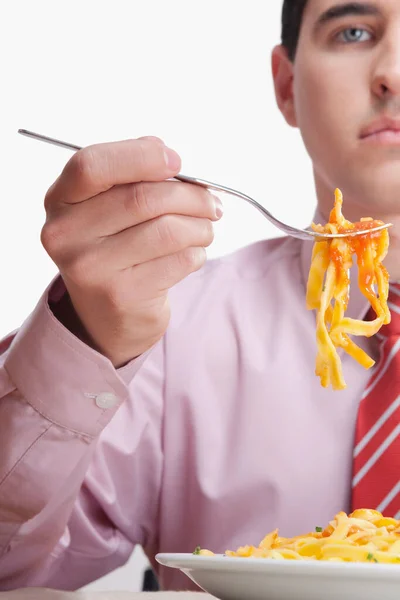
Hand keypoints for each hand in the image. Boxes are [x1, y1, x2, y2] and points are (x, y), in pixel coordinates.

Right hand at [41, 137, 222, 365]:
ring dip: (200, 226)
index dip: (141, 157)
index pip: (92, 165)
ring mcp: (91, 269)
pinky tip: (191, 254)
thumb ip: (130, 175)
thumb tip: (167, 154)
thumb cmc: (115, 248)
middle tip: (211, 203)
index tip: (176, 162)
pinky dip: (197, 253)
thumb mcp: (107, 207)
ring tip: (205, 229)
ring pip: (168, 231)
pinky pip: (179, 260)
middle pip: (143, 198)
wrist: (107, 316)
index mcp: (60, 200)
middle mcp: (66, 235)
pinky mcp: (122, 295)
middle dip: (191, 196)